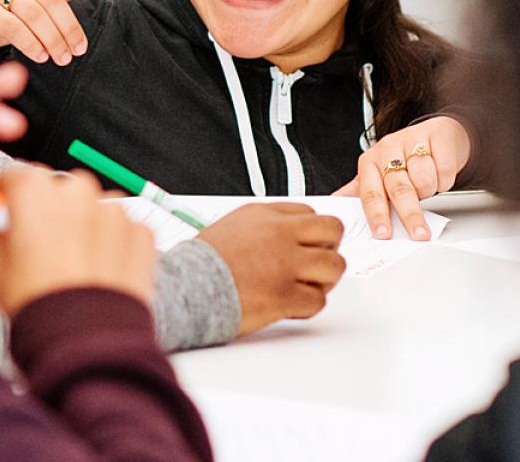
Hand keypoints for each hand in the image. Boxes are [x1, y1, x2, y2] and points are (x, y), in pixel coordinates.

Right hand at [0, 168, 154, 316]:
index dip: (11, 199)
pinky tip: (98, 272)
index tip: (12, 216)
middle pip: (58, 189)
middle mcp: (76, 190)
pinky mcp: (139, 230)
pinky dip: (112, 244)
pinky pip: (121, 229)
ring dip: (84, 227)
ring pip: (93, 208)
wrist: (86, 339)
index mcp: (34, 191)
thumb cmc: (37, 302)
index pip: (17, 177)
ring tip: (75, 266)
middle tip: (45, 248)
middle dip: (51, 211)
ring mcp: (112, 209)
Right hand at [196, 203, 345, 335]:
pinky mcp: (285, 296)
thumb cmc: (200, 263)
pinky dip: (308, 306)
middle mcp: (280, 235)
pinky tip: (293, 306)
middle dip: (330, 248)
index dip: (313, 232)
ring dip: (324, 279)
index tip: (309, 243)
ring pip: (334, 266)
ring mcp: (286, 265)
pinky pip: (318, 300)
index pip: (310, 213)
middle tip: (318, 263)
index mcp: (265, 215)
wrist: (185, 288)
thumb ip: (262, 228)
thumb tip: (283, 236)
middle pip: (332, 232)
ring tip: (308, 286)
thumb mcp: (231, 227)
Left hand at [335, 116, 470, 240]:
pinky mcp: (437, 136)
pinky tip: (439, 173)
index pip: (370, 193)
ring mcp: (412, 140)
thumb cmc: (405, 160)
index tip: (384, 235)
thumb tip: (335, 207)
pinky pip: (444, 170)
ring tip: (427, 186)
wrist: (437, 134)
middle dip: (410, 215)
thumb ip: (360, 193)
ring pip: (424, 180)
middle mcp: (388, 149)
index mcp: (369, 162)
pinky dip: (445, 179)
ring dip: (429, 190)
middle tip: (419, 233)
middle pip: (399, 189)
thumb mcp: (379, 176)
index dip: (377, 215)